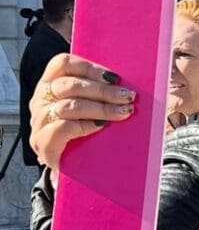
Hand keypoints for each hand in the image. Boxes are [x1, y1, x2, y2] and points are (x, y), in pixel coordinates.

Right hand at [30, 54, 134, 170]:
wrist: (71, 165)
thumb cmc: (84, 129)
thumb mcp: (90, 105)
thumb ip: (100, 90)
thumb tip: (125, 82)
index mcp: (51, 83)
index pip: (63, 64)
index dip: (89, 67)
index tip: (114, 77)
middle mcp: (41, 99)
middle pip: (70, 85)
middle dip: (103, 90)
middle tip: (128, 96)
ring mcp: (40, 121)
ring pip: (69, 106)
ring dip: (101, 108)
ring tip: (124, 112)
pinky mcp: (42, 142)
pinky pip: (63, 128)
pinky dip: (85, 125)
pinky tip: (101, 126)